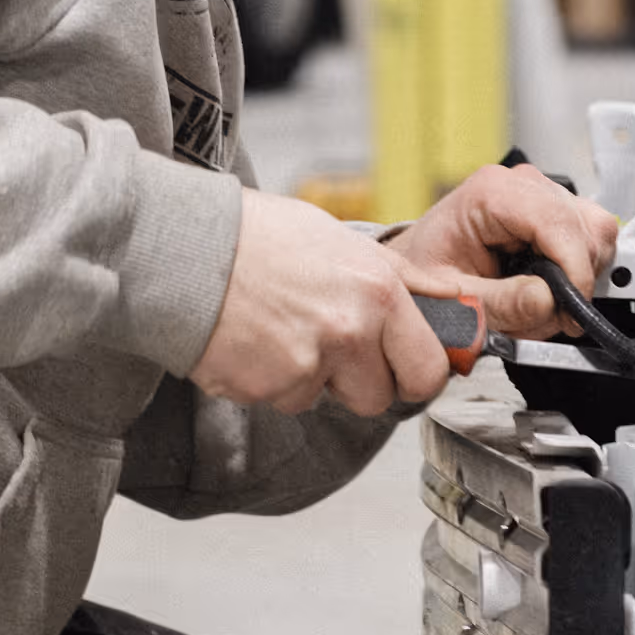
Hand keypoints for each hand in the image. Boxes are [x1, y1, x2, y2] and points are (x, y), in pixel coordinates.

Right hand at [190, 191, 458, 415]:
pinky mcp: (262, 388)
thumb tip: (451, 298)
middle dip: (359, 382)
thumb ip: (400, 278)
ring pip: (322, 400)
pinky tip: (250, 339)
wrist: (183, 246)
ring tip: (278, 329)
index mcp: (377, 293)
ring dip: (306, 378)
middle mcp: (348, 333)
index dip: (414, 372)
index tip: (401, 367)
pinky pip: (278, 400)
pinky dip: (266, 379)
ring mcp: (304, 365)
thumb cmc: (259, 235)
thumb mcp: (343, 239)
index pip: (427, 369)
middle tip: (329, 347)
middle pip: (378, 398)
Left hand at [385, 162, 621, 339]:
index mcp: (492, 193)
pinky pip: (589, 239)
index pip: (558, 223)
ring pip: (595, 233)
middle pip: (585, 228)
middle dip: (575, 281)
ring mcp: (542, 195)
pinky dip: (576, 272)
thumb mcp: (454, 298)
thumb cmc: (426, 272)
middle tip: (550, 317)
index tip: (572, 311)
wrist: (416, 266)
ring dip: (578, 277)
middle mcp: (522, 185)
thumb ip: (501, 302)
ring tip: (541, 304)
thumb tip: (548, 300)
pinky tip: (547, 288)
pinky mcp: (554, 212)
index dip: (575, 271)